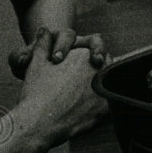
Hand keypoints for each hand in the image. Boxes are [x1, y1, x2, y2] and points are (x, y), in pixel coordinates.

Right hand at [14, 28, 108, 146]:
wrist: (39, 123)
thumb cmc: (36, 92)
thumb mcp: (37, 63)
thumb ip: (43, 43)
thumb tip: (45, 30)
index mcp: (83, 54)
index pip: (97, 50)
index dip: (93, 55)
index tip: (90, 62)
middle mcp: (98, 69)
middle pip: (108, 65)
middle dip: (102, 69)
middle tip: (92, 79)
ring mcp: (105, 88)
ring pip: (112, 83)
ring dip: (107, 85)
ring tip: (94, 95)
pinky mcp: (107, 109)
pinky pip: (115, 104)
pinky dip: (111, 105)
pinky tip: (101, 109)